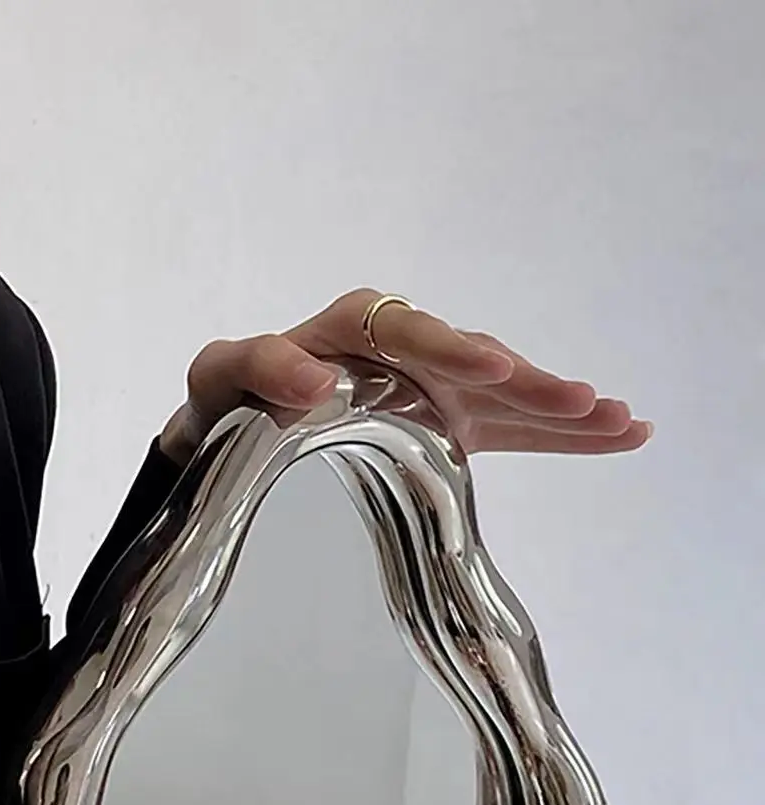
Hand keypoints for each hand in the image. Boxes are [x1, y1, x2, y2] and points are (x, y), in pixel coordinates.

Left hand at [158, 288, 652, 465]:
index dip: (453, 348)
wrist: (236, 426)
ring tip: (625, 422)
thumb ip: (256, 364)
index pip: (411, 330)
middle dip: (531, 384)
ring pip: (508, 393)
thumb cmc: (230, 396)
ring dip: (564, 409)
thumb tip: (314, 380)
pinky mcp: (449, 424)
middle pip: (477, 359)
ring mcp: (436, 387)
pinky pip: (513, 427)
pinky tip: (622, 435)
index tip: (494, 366)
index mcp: (354, 327)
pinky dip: (562, 435)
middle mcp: (407, 349)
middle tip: (584, 402)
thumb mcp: (221, 375)